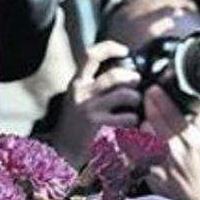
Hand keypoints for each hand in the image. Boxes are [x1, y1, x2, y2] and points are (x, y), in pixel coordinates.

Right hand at [51, 41, 141, 164]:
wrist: (62, 151)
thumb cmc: (76, 123)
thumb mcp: (80, 96)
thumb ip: (95, 82)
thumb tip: (124, 70)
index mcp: (77, 82)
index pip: (91, 55)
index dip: (110, 48)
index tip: (125, 51)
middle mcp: (80, 92)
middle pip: (115, 75)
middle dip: (132, 78)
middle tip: (137, 84)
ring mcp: (88, 108)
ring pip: (124, 94)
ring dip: (136, 98)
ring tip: (136, 104)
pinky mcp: (96, 125)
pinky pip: (126, 117)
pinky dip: (134, 119)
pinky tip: (132, 123)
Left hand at [142, 86, 199, 199]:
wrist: (198, 199)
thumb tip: (199, 107)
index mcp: (192, 140)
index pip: (171, 113)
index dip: (160, 98)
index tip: (154, 89)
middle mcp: (174, 149)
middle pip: (154, 119)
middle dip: (147, 104)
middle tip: (145, 96)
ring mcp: (160, 161)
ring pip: (142, 134)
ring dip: (140, 123)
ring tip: (142, 117)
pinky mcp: (149, 171)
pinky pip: (135, 152)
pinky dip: (132, 142)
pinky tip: (133, 136)